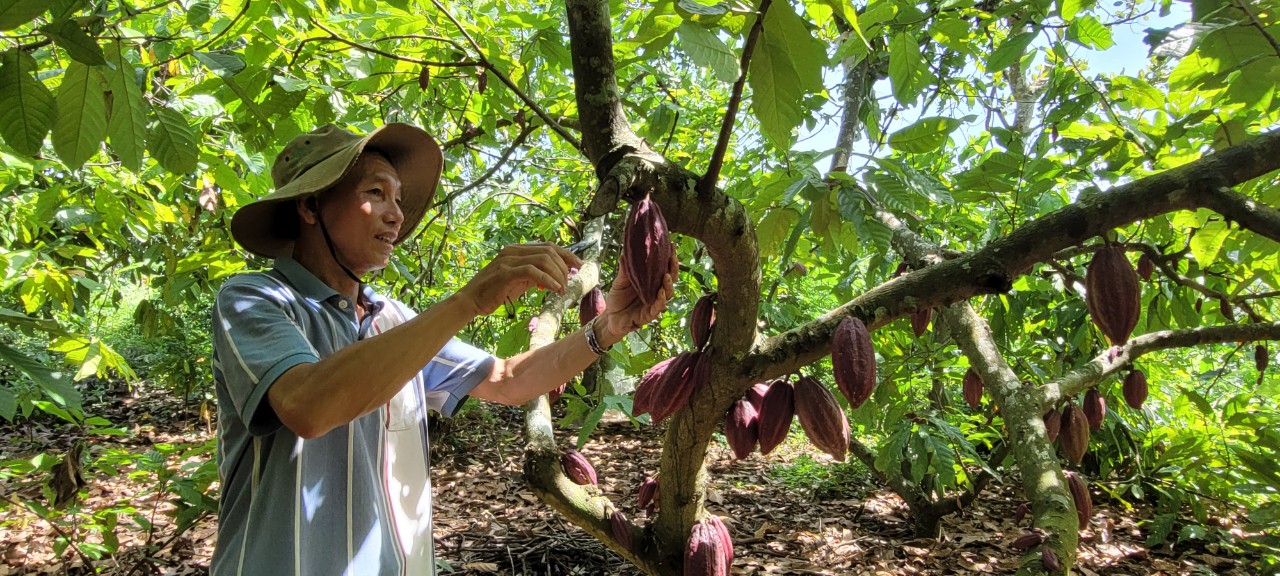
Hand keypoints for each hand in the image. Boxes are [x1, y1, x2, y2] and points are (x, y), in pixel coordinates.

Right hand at [456, 242, 582, 315]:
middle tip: (568, 283)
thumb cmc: (494, 292)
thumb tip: (556, 277)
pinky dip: (547, 280)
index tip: (579, 266)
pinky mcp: (505, 272)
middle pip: (549, 251)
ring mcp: (508, 259)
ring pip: (543, 259)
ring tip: (561, 289)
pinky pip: (532, 271)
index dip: (567, 255)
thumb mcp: (519, 281)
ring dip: (557, 275)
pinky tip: (553, 289)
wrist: (471, 301)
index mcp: (517, 250)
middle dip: (564, 267)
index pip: (548, 246)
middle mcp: (513, 250)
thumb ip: (535, 276)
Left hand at [597, 249, 678, 346]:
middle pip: (671, 278)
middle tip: (673, 257)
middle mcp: (656, 291)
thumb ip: (624, 271)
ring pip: (668, 293)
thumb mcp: (619, 282)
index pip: (664, 268)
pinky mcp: (650, 314)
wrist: (611, 317)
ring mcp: (655, 302)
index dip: (669, 257)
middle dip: (673, 268)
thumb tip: (624, 254)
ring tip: (667, 275)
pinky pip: (659, 306)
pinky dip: (661, 300)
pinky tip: (660, 292)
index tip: (671, 245)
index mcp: (651, 281)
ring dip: (669, 284)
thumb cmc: (617, 298)